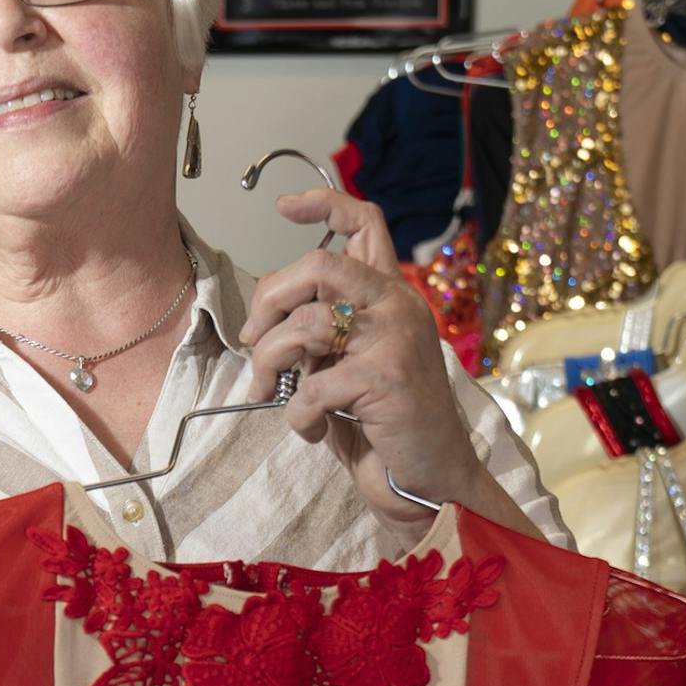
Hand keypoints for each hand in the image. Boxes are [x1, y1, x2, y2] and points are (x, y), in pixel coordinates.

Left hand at [238, 187, 481, 537]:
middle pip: (317, 265)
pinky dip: (297, 415)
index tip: (283, 206)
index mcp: (391, 297)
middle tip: (253, 338)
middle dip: (268, 299)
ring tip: (269, 392)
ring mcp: (395, 339)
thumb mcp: (348, 368)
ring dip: (269, 362)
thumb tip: (261, 326)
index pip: (365, 224)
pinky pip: (311, 388)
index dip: (323, 205)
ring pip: (304, 326)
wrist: (432, 481)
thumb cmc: (385, 428)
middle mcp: (398, 306)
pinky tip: (311, 431)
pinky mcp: (386, 378)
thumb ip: (320, 337)